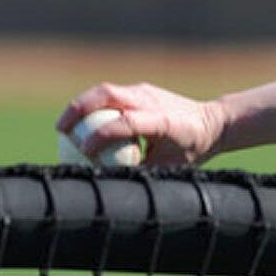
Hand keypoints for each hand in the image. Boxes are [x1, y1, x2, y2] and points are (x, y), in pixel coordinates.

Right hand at [55, 82, 226, 165]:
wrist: (214, 122)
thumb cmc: (192, 149)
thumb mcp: (172, 167)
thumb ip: (144, 172)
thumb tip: (114, 184)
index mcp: (164, 120)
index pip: (127, 122)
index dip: (102, 135)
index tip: (84, 151)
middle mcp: (153, 101)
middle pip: (108, 95)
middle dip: (79, 110)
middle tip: (61, 130)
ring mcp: (146, 92)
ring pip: (106, 91)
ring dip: (80, 105)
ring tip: (63, 126)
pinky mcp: (140, 90)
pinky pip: (110, 95)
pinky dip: (91, 107)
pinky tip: (80, 123)